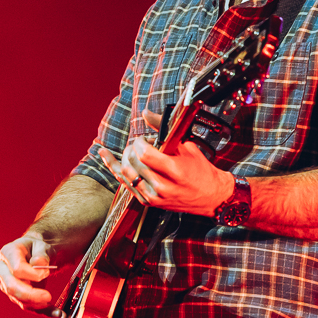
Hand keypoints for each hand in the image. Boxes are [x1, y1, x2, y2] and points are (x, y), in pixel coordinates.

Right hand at [0, 235, 61, 315]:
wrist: (36, 253)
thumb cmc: (37, 248)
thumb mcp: (42, 245)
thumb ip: (41, 253)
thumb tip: (39, 264)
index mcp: (8, 253)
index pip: (17, 268)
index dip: (32, 274)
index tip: (46, 273)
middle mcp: (3, 269)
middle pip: (12, 287)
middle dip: (31, 295)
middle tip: (48, 297)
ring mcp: (6, 283)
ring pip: (18, 299)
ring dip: (37, 305)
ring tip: (55, 306)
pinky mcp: (15, 295)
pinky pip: (27, 306)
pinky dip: (42, 311)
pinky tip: (56, 314)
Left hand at [97, 110, 234, 216]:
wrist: (211, 197)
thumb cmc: (201, 172)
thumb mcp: (187, 147)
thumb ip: (165, 130)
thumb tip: (146, 113)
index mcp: (175, 171)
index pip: (145, 154)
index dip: (140, 143)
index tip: (144, 139)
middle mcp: (163, 186)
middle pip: (134, 164)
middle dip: (133, 149)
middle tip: (140, 144)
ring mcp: (155, 197)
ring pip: (126, 174)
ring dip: (124, 158)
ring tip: (130, 150)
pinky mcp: (149, 203)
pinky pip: (126, 185)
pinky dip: (115, 169)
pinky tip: (106, 157)